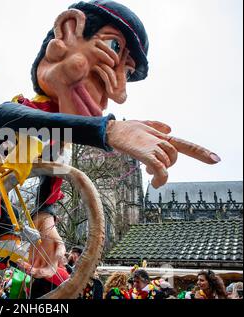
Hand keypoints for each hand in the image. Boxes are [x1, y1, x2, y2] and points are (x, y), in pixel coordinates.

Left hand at [16, 213, 66, 278]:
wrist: (42, 224)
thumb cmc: (51, 232)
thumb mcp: (58, 240)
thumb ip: (60, 250)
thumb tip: (59, 258)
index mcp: (53, 260)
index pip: (50, 272)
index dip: (45, 273)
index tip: (39, 271)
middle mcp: (45, 262)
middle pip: (40, 273)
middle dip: (34, 273)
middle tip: (29, 269)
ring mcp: (38, 260)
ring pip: (32, 269)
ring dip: (27, 269)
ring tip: (22, 264)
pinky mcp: (31, 257)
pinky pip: (27, 264)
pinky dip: (23, 264)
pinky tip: (20, 261)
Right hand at [106, 120, 220, 187]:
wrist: (111, 130)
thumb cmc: (124, 128)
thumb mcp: (143, 124)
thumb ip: (157, 126)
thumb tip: (170, 128)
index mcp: (161, 136)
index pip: (185, 144)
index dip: (200, 152)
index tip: (215, 160)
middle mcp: (160, 140)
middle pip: (174, 156)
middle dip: (166, 165)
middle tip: (152, 170)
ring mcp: (153, 146)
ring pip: (167, 163)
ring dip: (159, 172)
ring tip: (147, 172)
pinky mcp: (145, 153)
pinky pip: (159, 169)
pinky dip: (160, 178)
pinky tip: (155, 183)